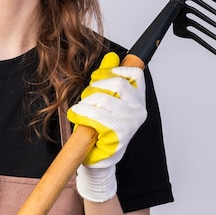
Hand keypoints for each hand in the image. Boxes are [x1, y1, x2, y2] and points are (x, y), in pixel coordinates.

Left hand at [67, 52, 145, 201]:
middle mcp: (138, 110)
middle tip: (85, 96)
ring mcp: (130, 123)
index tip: (98, 77)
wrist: (98, 157)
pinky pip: (98, 116)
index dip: (113, 71)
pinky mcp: (119, 135)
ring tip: (80, 110)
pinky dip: (83, 113)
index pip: (135, 74)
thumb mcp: (106, 97)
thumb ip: (108, 76)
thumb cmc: (101, 127)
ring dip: (86, 102)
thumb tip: (111, 57)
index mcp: (138, 99)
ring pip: (104, 99)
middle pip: (116, 84)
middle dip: (95, 87)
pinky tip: (77, 116)